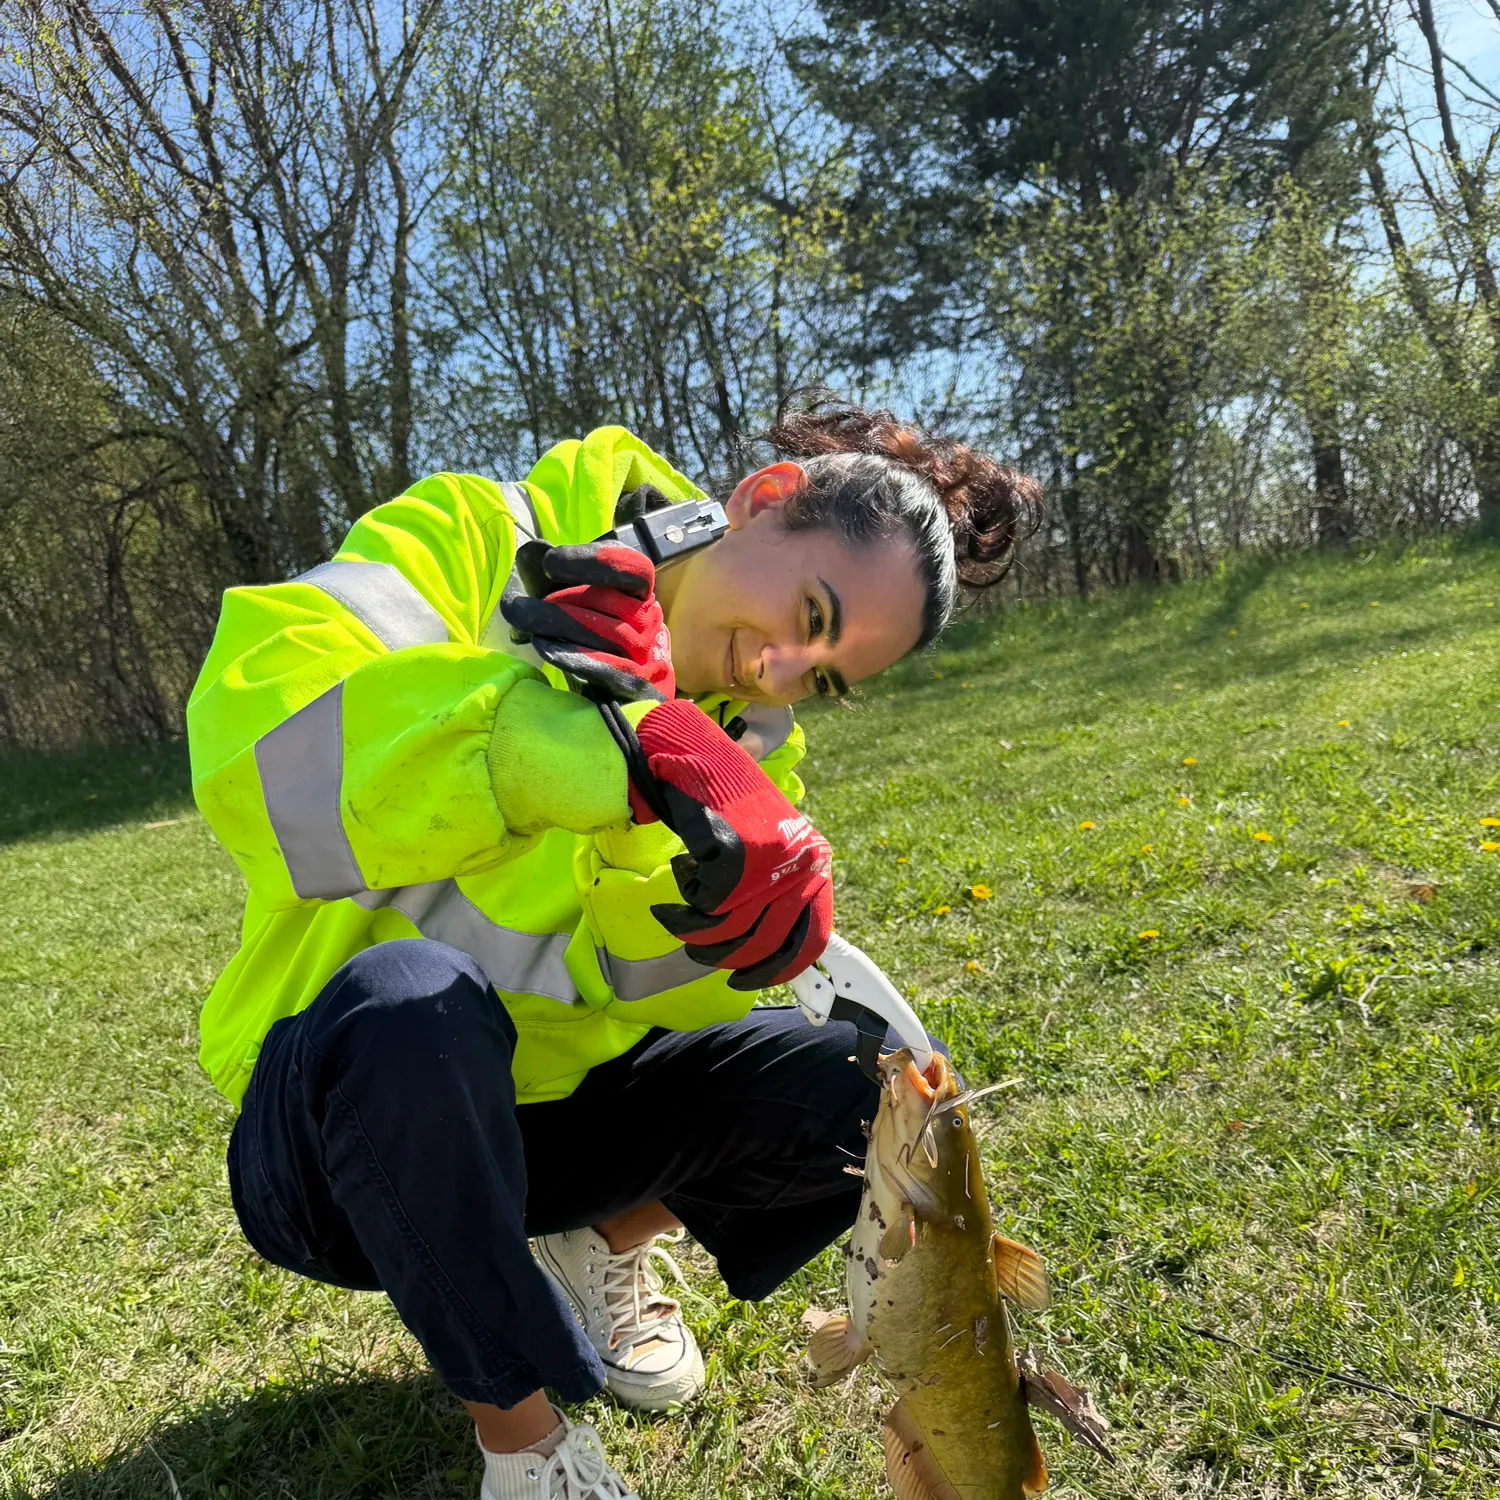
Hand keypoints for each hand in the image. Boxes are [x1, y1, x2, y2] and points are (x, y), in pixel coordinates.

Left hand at [500, 541, 673, 701]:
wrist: (606, 710)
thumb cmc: (585, 647)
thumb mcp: (564, 608)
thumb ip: (548, 579)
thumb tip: (530, 550)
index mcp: (638, 596)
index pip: (634, 568)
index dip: (595, 560)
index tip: (550, 562)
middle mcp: (650, 622)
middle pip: (611, 602)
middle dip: (558, 598)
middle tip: (515, 603)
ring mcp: (650, 656)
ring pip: (609, 632)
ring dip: (558, 623)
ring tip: (520, 620)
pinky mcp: (643, 689)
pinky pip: (611, 668)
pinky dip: (576, 656)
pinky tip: (544, 648)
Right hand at [627, 699, 832, 989]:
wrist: (694, 753)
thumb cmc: (725, 807)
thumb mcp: (763, 853)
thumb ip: (772, 897)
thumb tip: (767, 956)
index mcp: (814, 863)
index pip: (810, 940)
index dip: (778, 970)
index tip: (747, 981)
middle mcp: (800, 862)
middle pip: (762, 943)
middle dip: (723, 956)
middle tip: (698, 946)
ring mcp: (770, 858)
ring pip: (729, 930)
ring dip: (694, 930)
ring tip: (680, 909)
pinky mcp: (736, 852)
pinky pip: (705, 906)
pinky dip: (683, 899)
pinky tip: (681, 871)